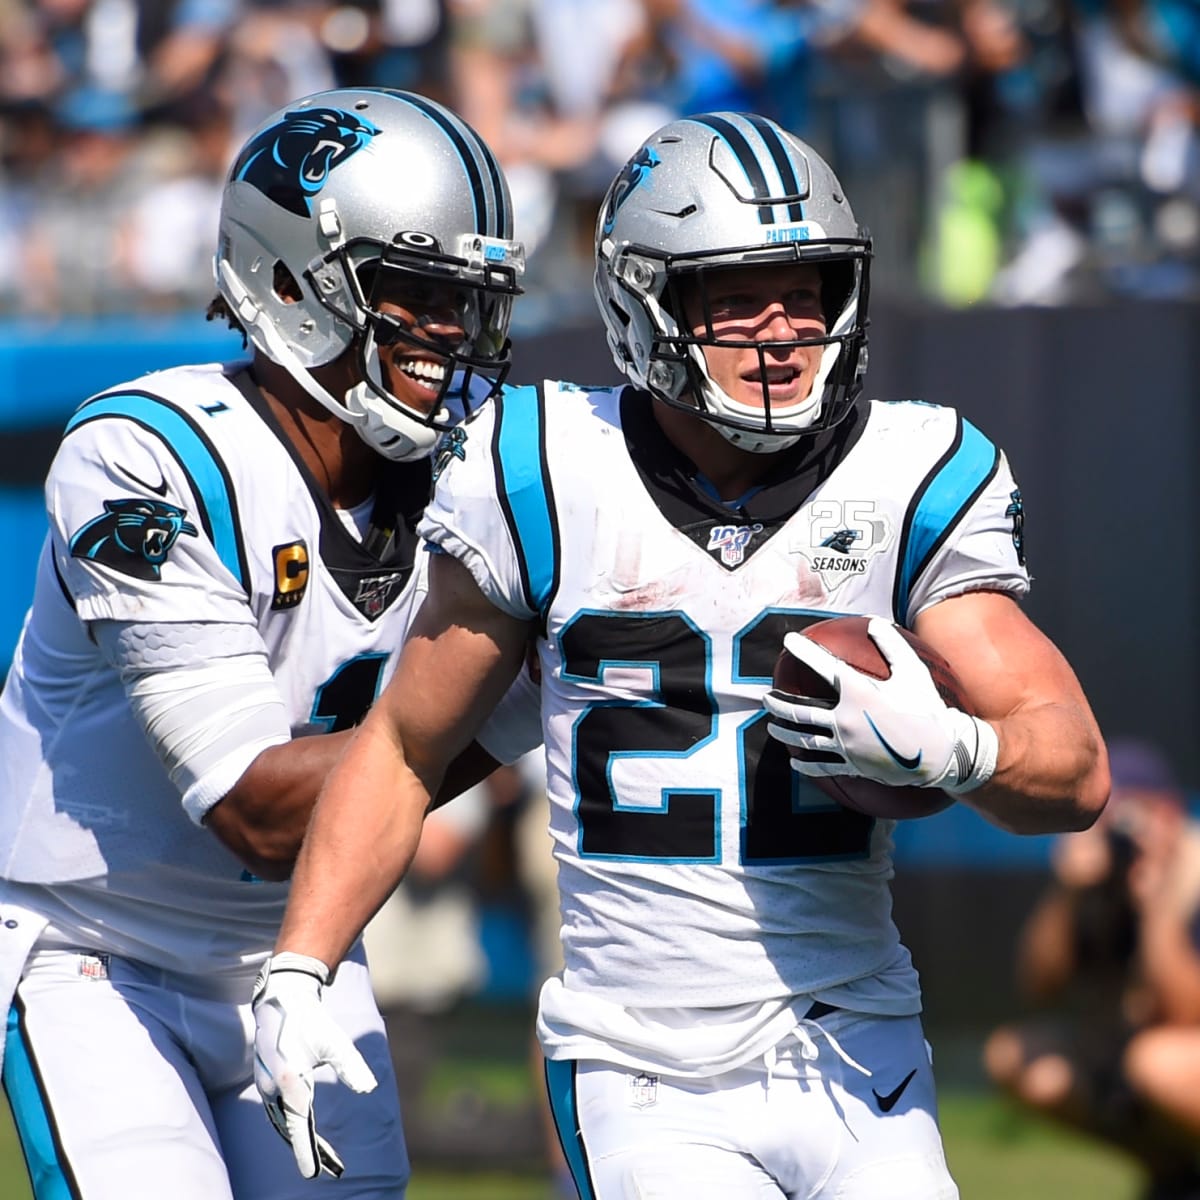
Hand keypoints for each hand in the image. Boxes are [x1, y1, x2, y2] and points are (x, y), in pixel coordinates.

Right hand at [252, 952, 377, 1178]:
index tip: (315, 1174)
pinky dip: (292, 1125)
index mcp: (290, 1078)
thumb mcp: (335, 1041)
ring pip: (283, 1121)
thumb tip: (368, 1089)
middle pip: (291, 1128)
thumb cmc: (311, 1019)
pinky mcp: (267, 1082)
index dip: (307, 1151)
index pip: (299, 1123)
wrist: (282, 998)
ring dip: (300, 1140)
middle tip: (332, 1168)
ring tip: (324, 1158)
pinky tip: (306, 1133)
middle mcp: (273, 1086)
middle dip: (309, 1150)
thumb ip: (350, 1066)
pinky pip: (279, 1111)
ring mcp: (266, 1085)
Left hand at [763, 617, 996, 793]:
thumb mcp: (913, 671)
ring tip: (772, 727)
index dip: (803, 650)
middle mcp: (845, 719)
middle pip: (799, 711)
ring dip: (783, 733)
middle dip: (778, 703)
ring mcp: (846, 745)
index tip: (788, 641)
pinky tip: (796, 763)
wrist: (942, 753)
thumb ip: (892, 645)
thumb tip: (874, 622)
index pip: (822, 666)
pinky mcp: (852, 765)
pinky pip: (821, 766)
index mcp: (858, 692)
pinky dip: (805, 764)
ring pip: (803, 740)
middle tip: (767, 697)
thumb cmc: (928, 708)